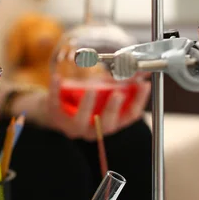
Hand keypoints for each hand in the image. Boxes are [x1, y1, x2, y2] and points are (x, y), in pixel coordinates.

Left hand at [31, 75, 150, 140]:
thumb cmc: (86, 100)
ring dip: (87, 105)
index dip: (138, 102)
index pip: (129, 116)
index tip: (144, 85)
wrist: (56, 108)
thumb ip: (122, 83)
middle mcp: (93, 129)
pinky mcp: (54, 115)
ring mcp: (72, 125)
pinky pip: (55, 104)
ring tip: (92, 89)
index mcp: (110, 123)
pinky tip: (57, 78)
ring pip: (80, 121)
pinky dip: (55, 90)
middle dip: (113, 109)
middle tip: (118, 94)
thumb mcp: (105, 91)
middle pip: (107, 124)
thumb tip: (142, 70)